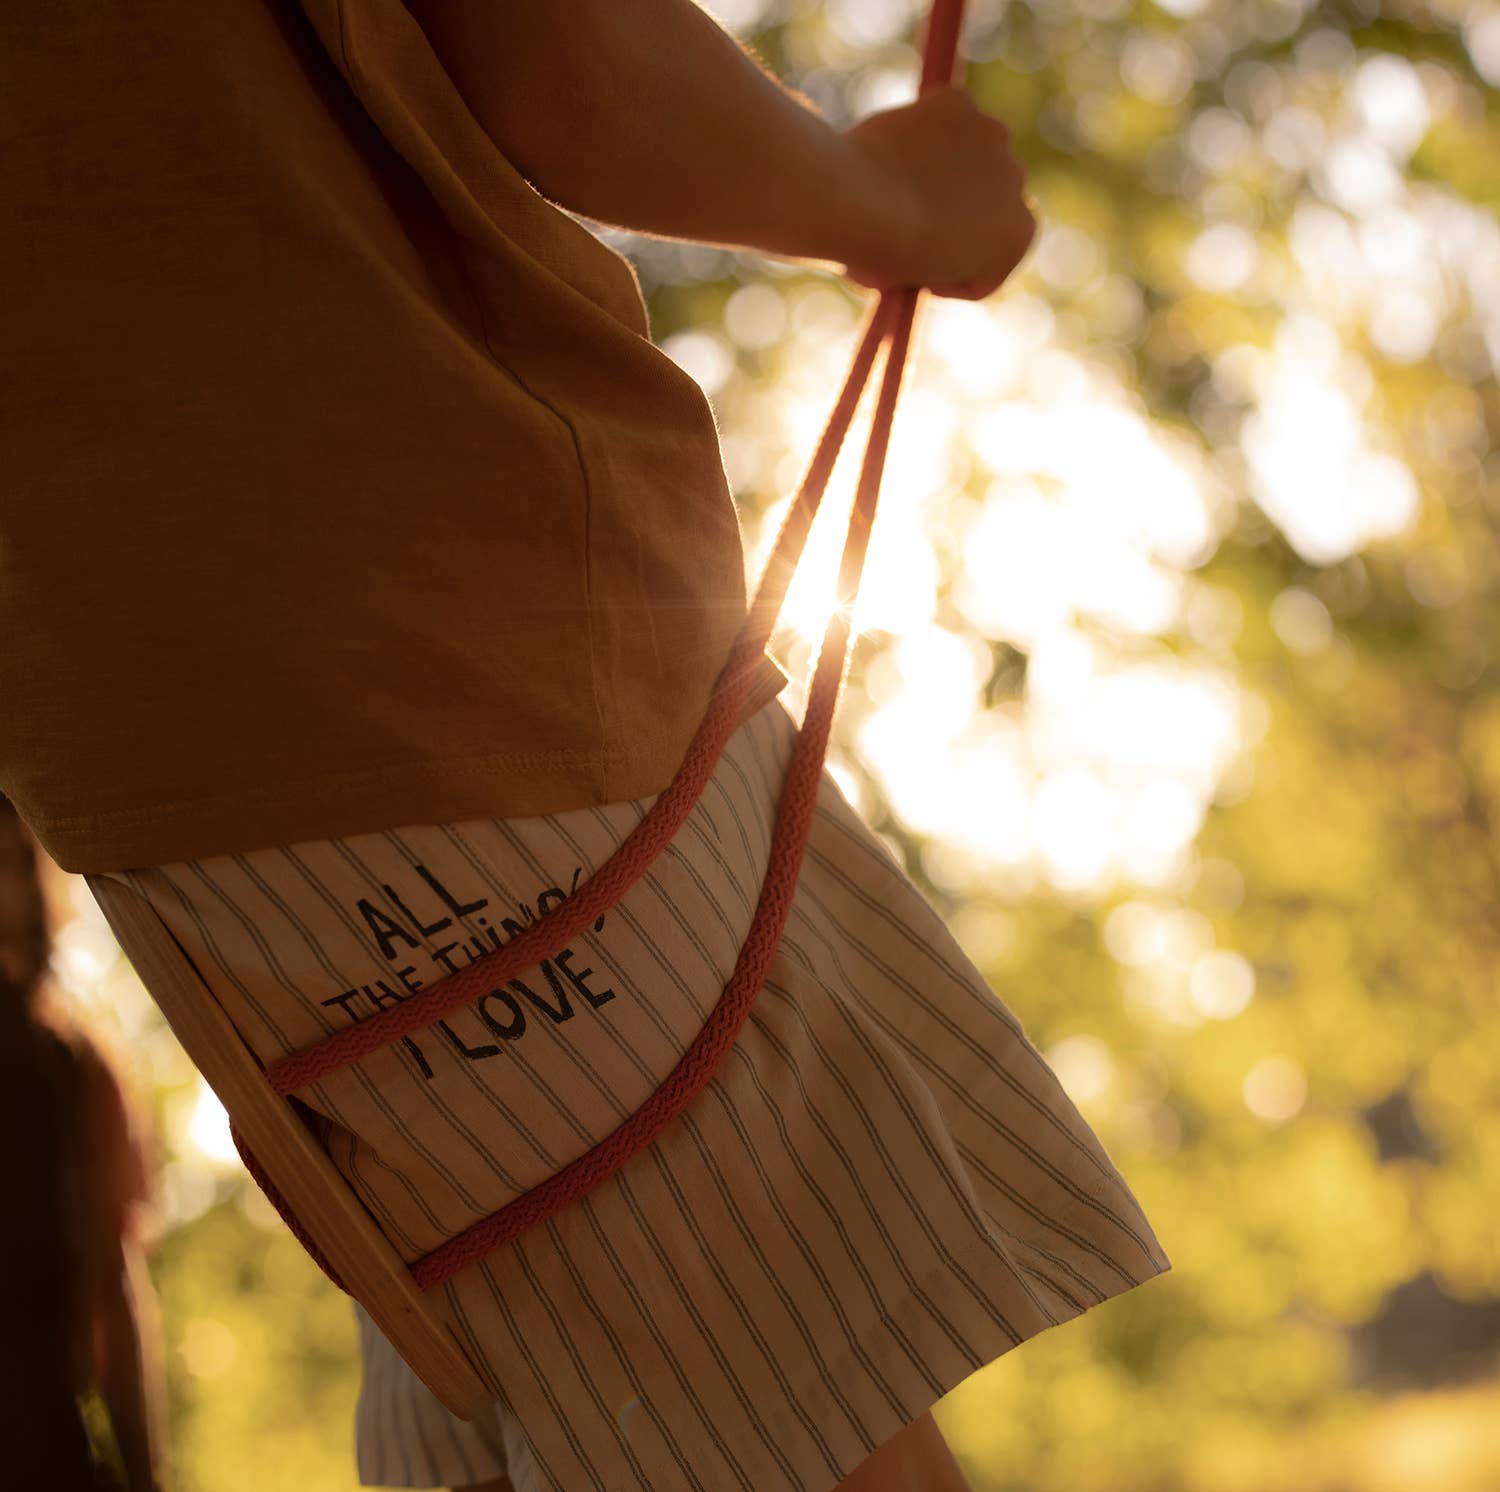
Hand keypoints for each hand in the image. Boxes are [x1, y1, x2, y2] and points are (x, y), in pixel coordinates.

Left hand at [838, 85, 1036, 300]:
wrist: (858, 205)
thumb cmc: (883, 255)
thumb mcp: (915, 279)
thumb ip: (935, 262)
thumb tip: (921, 241)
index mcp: (1019, 236)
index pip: (996, 255)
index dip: (958, 270)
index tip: (923, 274)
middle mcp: (1019, 181)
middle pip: (990, 198)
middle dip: (959, 209)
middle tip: (912, 219)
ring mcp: (993, 135)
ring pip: (970, 152)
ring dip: (946, 165)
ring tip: (898, 183)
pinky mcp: (959, 103)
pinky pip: (943, 118)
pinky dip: (923, 130)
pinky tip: (894, 148)